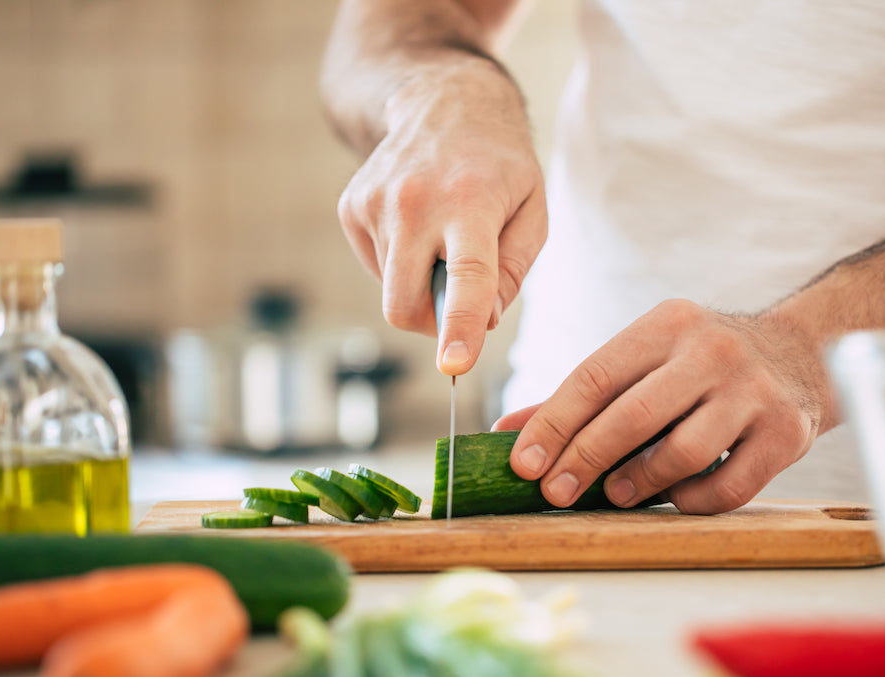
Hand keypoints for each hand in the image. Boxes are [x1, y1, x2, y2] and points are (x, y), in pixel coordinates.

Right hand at [337, 62, 547, 374]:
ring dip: (421, 282)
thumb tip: (485, 321)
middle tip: (460, 304)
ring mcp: (375, 203)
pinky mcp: (352, 208)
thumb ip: (515, 272)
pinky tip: (419, 225)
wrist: (443, 103)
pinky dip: (402, 263)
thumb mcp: (533, 210)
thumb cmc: (500, 165)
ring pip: (393, 290)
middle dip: (432, 325)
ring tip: (443, 236)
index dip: (460, 327)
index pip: (465, 277)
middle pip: (405, 303)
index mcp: (470, 202)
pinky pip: (377, 268)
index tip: (455, 365)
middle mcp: (415, 202)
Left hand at [497, 300, 834, 513]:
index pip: (595, 376)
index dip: (553, 424)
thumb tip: (505, 436)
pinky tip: (674, 497)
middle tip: (555, 492)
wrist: (800, 354)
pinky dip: (691, 500)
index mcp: (666, 325)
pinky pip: (728, 486)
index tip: (523, 463)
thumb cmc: (700, 366)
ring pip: (682, 453)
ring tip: (617, 494)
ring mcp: (754, 392)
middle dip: (584, 460)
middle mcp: (712, 351)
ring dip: (639, 482)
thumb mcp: (645, 360)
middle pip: (633, 416)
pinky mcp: (785, 432)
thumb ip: (580, 397)